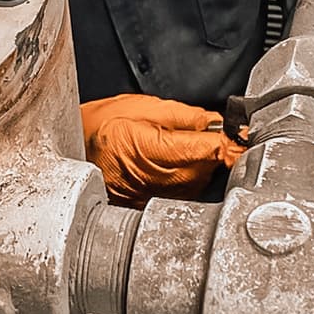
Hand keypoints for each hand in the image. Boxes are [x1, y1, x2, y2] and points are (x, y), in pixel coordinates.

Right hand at [81, 94, 244, 207]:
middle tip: (207, 131)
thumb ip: (183, 116)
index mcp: (155, 150)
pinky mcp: (159, 206)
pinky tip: (172, 162)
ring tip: (180, 145)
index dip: (234, 141)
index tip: (245, 134)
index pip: (213, 151)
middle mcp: (162, 181)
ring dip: (203, 162)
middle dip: (217, 148)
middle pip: (213, 165)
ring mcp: (162, 198)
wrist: (68, 158)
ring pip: (204, 178)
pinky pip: (189, 190)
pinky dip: (189, 175)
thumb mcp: (137, 107)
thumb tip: (217, 122)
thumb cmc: (94, 130)